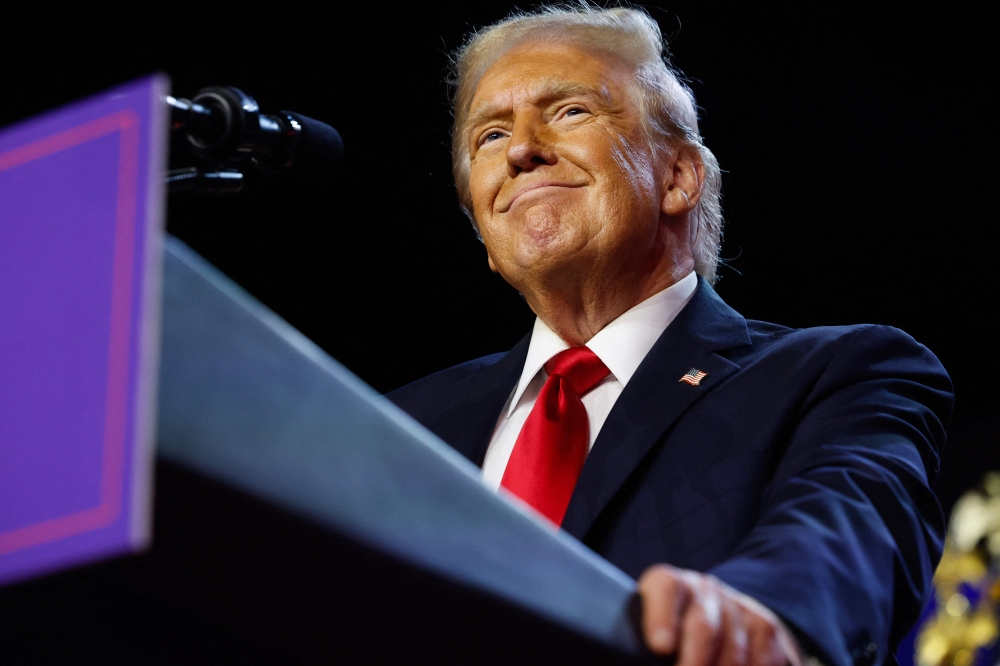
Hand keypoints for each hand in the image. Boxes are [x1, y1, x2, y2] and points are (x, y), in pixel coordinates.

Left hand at [637, 564, 803, 665]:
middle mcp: (704, 589)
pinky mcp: (765, 627)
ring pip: (734, 649)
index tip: (660, 647)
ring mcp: (736, 606)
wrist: (718, 616)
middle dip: (695, 661)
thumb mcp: (653, 632)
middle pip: (703, 625)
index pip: (665, 586)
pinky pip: (763, 659)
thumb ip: (653, 639)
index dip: (661, 617)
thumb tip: (644, 655)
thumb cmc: (671, 634)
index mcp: (668, 585)